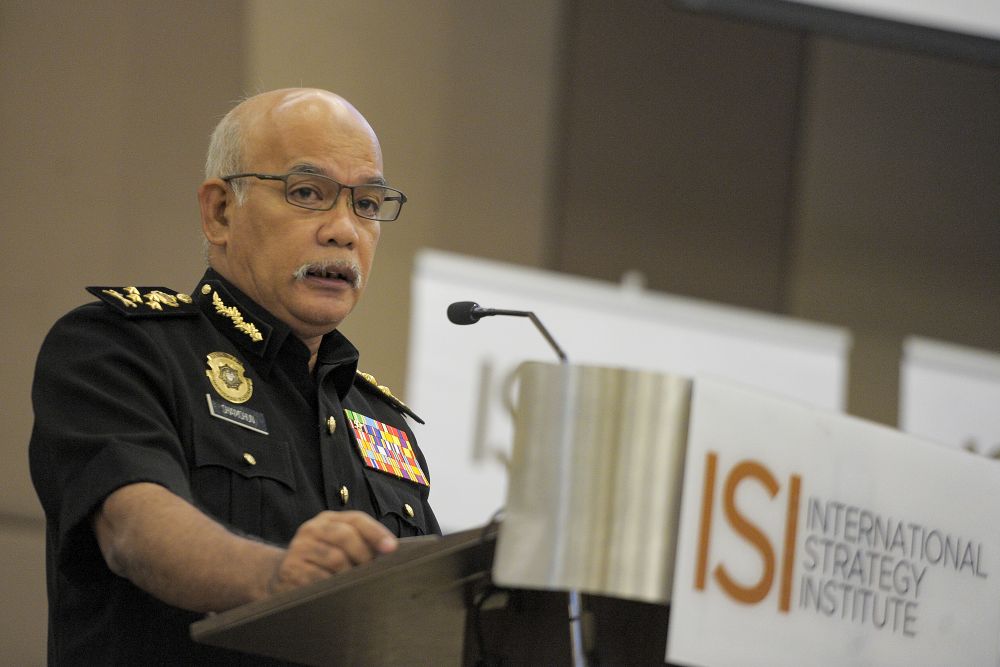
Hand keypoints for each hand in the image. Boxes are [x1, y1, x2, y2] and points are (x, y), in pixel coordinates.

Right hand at [267, 511, 396, 594]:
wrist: (280, 577)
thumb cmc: (320, 562)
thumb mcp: (338, 546)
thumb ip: (361, 544)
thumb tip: (391, 553)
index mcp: (327, 520)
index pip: (356, 519)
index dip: (376, 533)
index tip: (392, 549)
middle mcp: (311, 529)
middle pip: (346, 536)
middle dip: (364, 555)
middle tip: (371, 572)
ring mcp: (298, 549)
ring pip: (336, 559)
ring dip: (350, 574)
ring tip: (352, 583)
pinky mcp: (291, 571)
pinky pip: (321, 579)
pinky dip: (333, 587)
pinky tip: (335, 591)